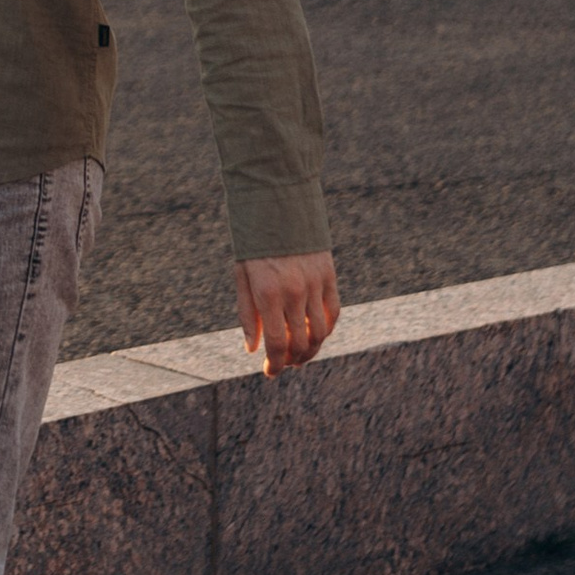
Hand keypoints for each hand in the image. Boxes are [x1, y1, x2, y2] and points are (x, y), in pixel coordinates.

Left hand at [234, 251, 339, 374]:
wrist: (276, 203)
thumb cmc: (253, 242)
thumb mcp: (241, 275)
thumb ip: (247, 314)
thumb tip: (252, 349)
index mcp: (267, 292)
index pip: (277, 344)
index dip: (275, 365)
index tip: (270, 372)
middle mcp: (294, 291)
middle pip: (301, 343)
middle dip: (292, 361)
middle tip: (284, 364)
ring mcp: (314, 284)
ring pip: (320, 332)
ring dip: (311, 350)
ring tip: (299, 354)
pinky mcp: (329, 275)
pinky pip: (333, 312)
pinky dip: (326, 329)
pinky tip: (316, 334)